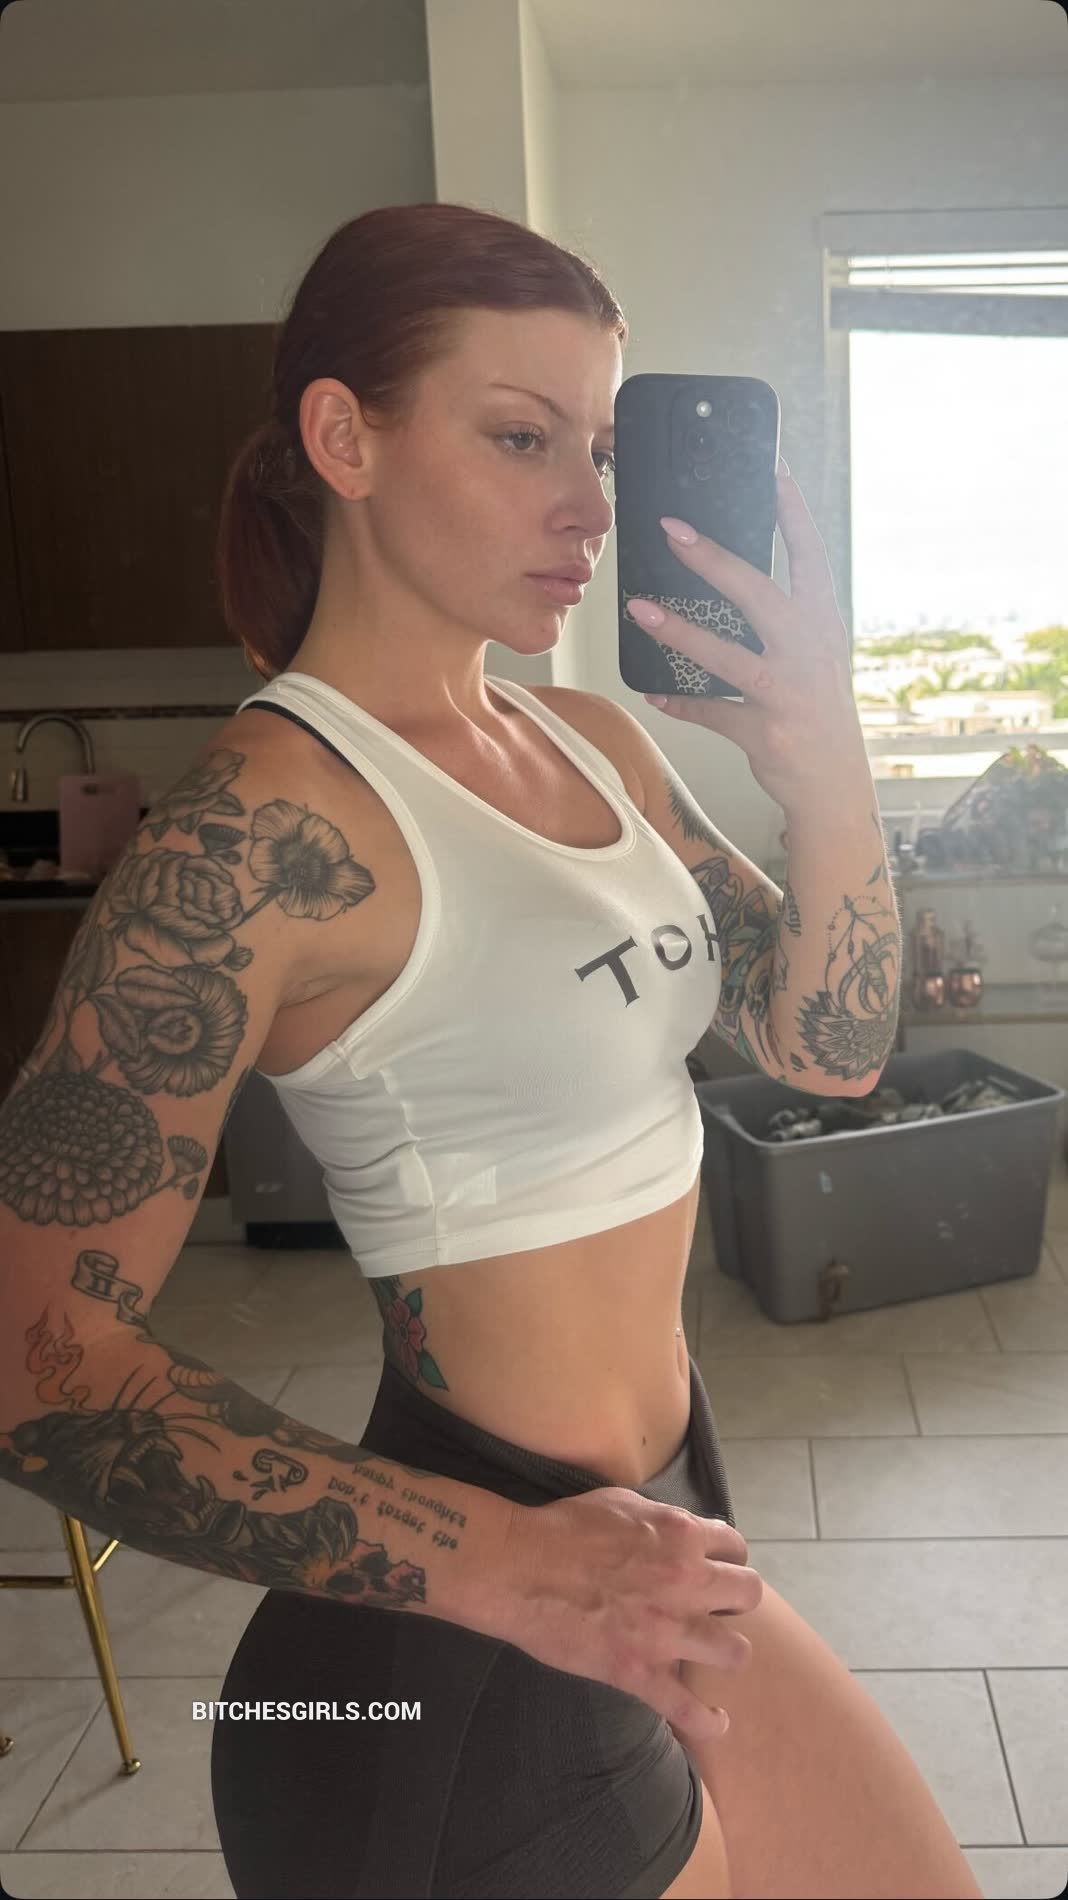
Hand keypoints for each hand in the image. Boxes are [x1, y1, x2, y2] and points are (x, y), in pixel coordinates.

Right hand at [493, 1488, 762, 1748]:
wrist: (522, 1569)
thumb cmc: (565, 1528)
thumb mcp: (624, 1502)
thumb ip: (662, 1520)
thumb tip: (682, 1532)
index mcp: (681, 1536)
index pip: (735, 1546)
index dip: (728, 1558)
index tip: (716, 1568)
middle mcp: (686, 1583)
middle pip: (749, 1595)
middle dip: (736, 1600)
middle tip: (716, 1607)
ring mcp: (667, 1632)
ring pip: (734, 1652)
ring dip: (726, 1652)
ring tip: (712, 1655)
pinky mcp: (641, 1673)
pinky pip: (690, 1710)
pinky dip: (707, 1721)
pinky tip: (716, 1722)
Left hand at [626, 463, 870, 811]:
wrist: (836, 784)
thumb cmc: (819, 710)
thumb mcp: (814, 655)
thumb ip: (780, 619)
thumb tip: (728, 580)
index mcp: (823, 622)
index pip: (809, 553)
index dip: (790, 509)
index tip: (769, 467)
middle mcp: (810, 650)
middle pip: (759, 593)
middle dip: (713, 559)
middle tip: (673, 530)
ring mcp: (788, 691)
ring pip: (727, 655)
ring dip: (679, 631)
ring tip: (640, 608)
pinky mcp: (767, 730)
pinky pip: (712, 712)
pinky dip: (681, 702)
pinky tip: (655, 691)